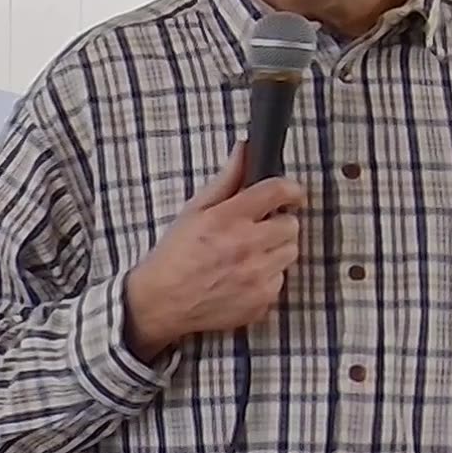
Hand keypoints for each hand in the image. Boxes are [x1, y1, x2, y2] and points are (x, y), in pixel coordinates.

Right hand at [121, 144, 303, 361]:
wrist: (160, 304)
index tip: (291, 194)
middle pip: (291, 225)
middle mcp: (246, 246)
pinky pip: (280, 281)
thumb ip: (226, 179)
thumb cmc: (175, 254)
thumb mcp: (194, 210)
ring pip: (290, 253)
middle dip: (279, 223)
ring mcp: (256, 276)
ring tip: (251, 254)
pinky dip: (268, 278)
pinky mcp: (261, 301)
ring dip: (276, 250)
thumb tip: (246, 148)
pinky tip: (245, 277)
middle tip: (261, 228)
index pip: (278, 191)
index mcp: (228, 218)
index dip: (291, 189)